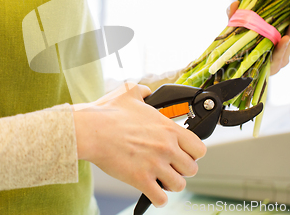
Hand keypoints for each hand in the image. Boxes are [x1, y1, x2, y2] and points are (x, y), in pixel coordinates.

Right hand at [73, 83, 206, 207]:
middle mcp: (166, 147)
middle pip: (191, 169)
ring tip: (162, 180)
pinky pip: (161, 199)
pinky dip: (158, 199)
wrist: (91, 130)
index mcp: (168, 128)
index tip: (185, 154)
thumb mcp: (129, 93)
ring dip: (171, 184)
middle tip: (171, 167)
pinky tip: (153, 192)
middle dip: (182, 170)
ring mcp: (155, 165)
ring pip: (179, 185)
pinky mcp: (141, 180)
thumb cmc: (108, 113)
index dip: (193, 153)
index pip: (198, 147)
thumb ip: (143, 92)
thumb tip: (146, 92)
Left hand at [227, 0, 289, 74]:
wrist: (237, 74)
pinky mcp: (272, 66)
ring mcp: (281, 57)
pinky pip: (278, 56)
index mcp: (285, 38)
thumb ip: (237, 17)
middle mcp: (287, 48)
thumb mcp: (240, 30)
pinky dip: (282, 47)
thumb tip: (234, 3)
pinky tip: (286, 38)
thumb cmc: (244, 50)